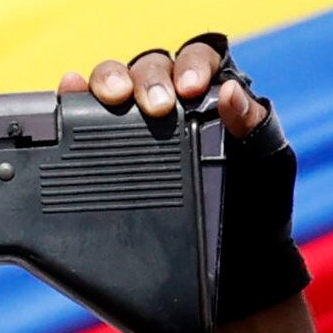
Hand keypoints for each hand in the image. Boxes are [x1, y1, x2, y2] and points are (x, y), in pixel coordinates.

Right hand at [64, 36, 310, 332]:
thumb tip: (230, 90)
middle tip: (153, 107)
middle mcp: (169, 107)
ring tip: (110, 98)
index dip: (191, 64)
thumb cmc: (256, 213)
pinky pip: (81, 118)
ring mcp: (134, 130)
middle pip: (148, 68)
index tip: (190, 89)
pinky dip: (71, 98)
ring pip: (112, 85)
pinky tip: (67, 90)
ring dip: (108, 80)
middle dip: (145, 79)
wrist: (231, 272)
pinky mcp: (103, 154)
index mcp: (210, 99)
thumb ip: (254, 126)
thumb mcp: (266, 166)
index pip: (197, 60)